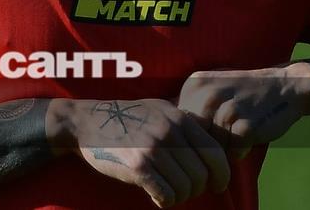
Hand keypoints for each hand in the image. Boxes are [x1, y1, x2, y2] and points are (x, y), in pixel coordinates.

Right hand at [48, 98, 230, 207]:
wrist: (87, 121)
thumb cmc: (128, 117)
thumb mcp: (161, 109)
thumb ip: (186, 122)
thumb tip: (215, 139)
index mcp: (180, 119)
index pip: (215, 153)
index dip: (222, 174)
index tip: (219, 184)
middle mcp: (170, 133)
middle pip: (201, 175)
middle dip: (197, 188)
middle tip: (186, 189)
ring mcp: (153, 149)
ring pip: (184, 188)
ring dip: (179, 196)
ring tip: (169, 191)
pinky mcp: (137, 167)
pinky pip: (165, 195)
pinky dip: (165, 201)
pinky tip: (157, 195)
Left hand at [177, 63, 309, 158]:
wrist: (285, 86)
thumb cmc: (243, 92)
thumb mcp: (212, 88)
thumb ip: (189, 107)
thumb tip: (164, 136)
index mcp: (194, 84)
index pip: (177, 123)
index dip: (189, 133)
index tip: (205, 128)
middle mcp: (207, 96)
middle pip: (192, 138)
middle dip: (204, 144)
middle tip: (224, 131)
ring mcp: (226, 111)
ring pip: (211, 148)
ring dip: (224, 147)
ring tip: (238, 128)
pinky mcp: (245, 128)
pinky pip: (232, 154)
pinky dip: (240, 151)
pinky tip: (249, 133)